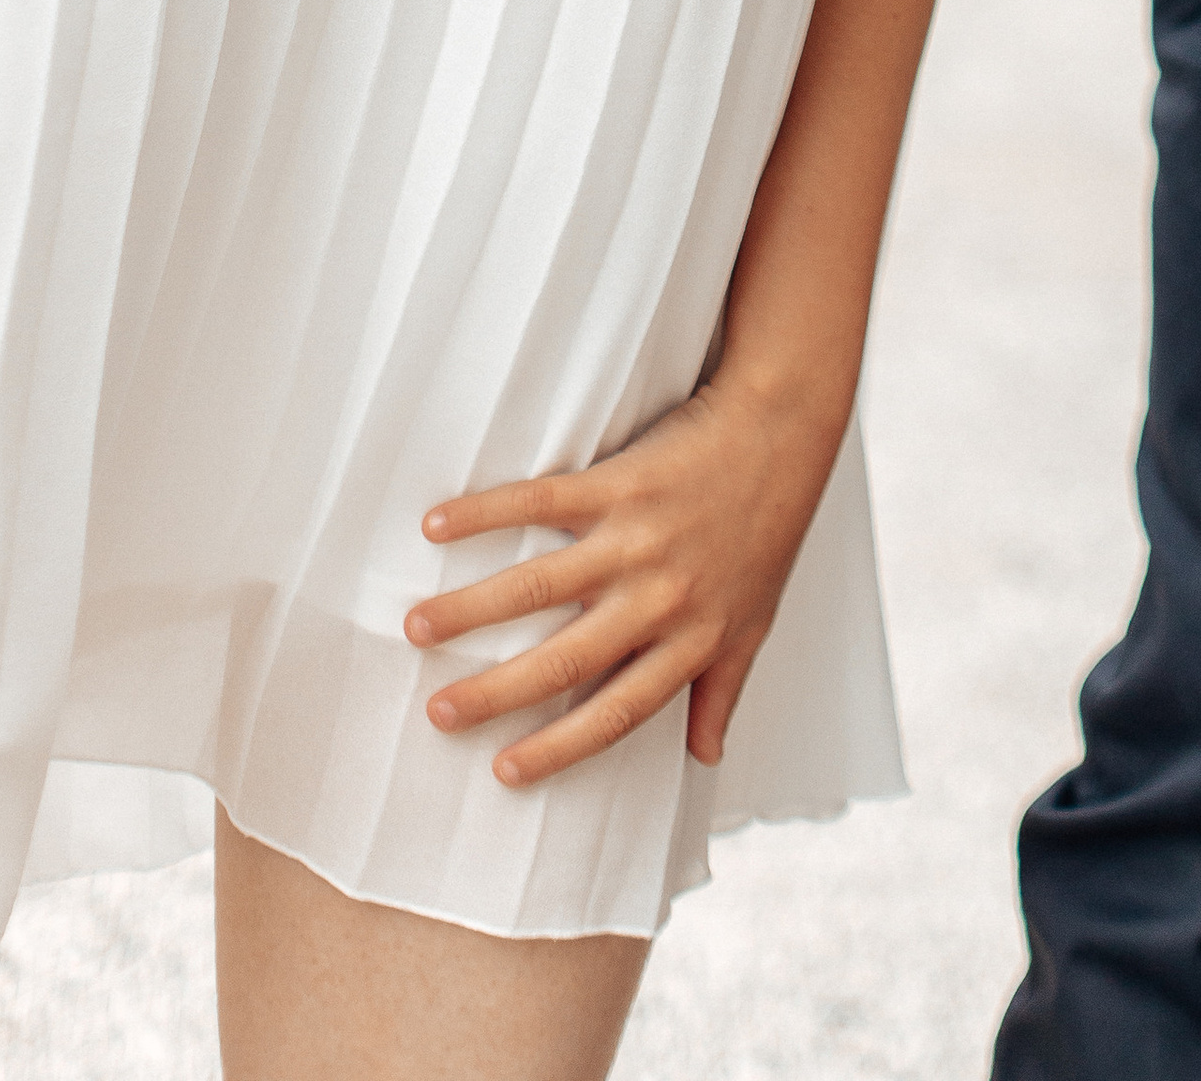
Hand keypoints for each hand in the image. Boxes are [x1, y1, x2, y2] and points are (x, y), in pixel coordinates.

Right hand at [405, 369, 845, 785]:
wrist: (785, 427)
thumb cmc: (769, 528)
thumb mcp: (757, 619)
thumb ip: (724, 688)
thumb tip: (707, 757)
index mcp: (693, 639)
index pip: (619, 713)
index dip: (561, 748)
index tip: (503, 772)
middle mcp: (661, 598)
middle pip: (566, 659)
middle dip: (497, 692)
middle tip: (437, 713)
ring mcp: (638, 538)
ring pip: (541, 586)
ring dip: (472, 608)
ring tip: (416, 627)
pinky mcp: (621, 480)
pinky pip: (540, 502)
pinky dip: (486, 513)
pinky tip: (436, 525)